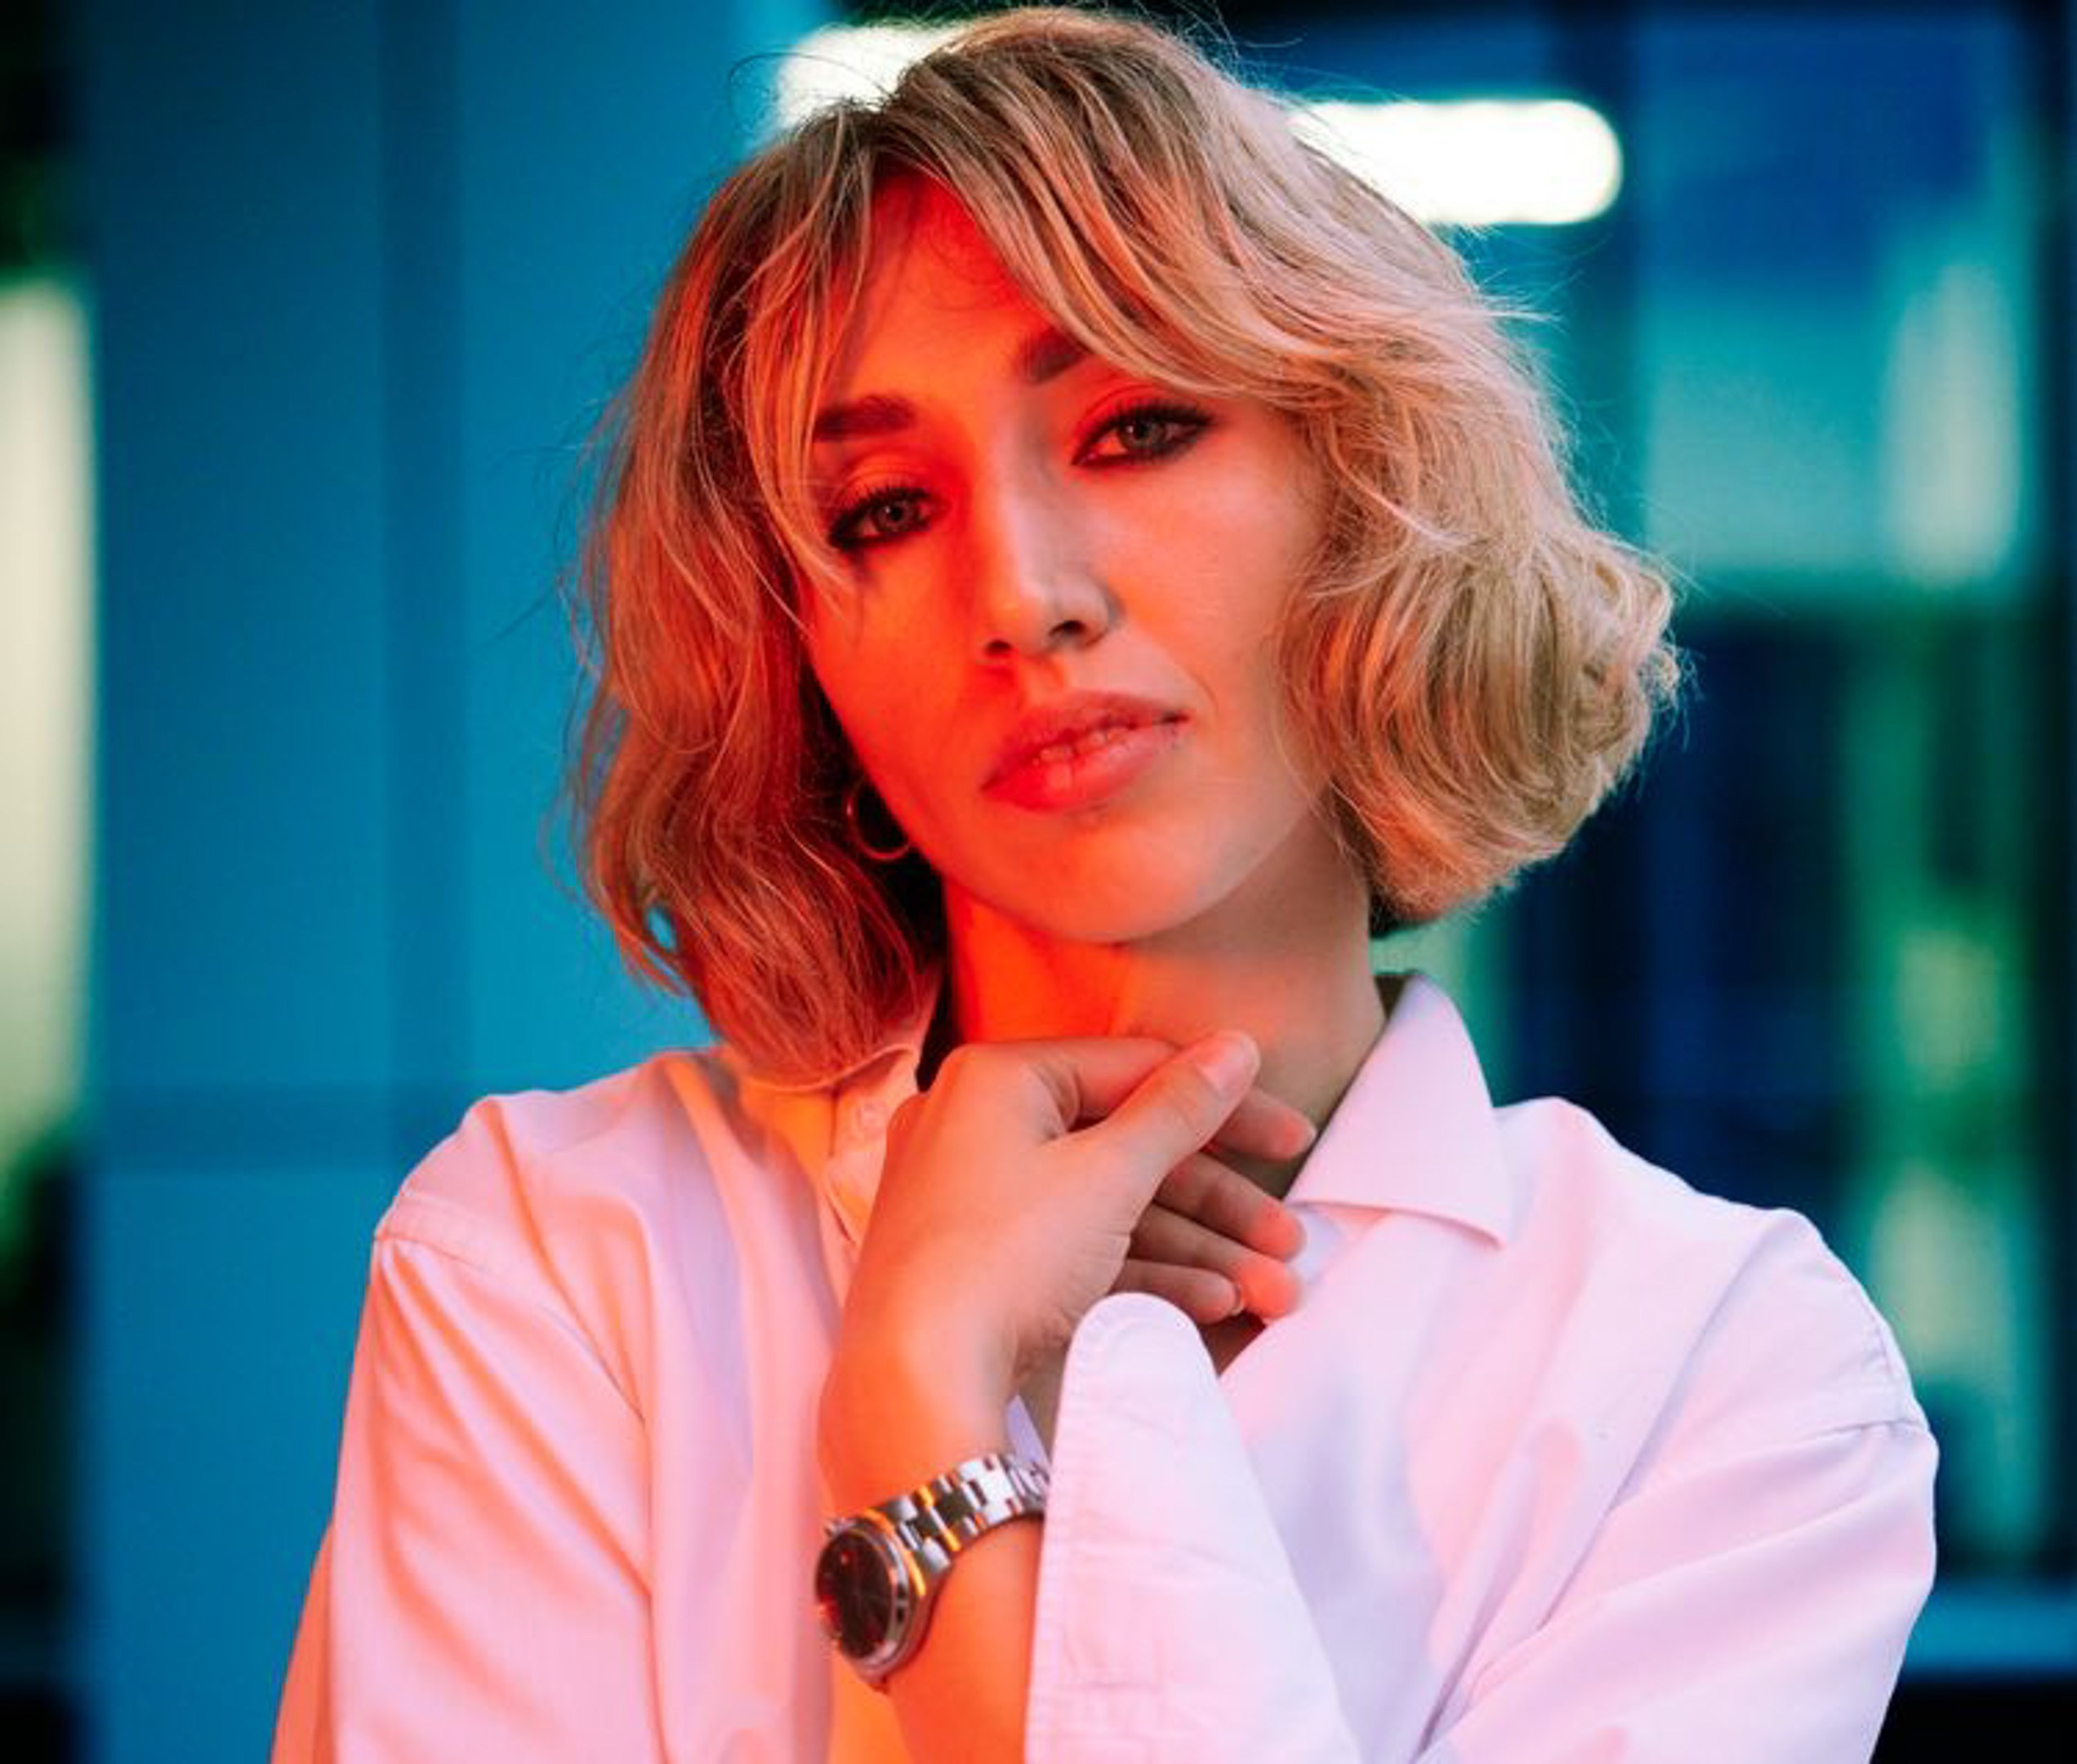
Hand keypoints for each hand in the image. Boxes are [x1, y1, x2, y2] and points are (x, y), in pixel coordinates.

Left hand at [823, 1031, 1311, 1482]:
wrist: (913, 1385)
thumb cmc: (1003, 1259)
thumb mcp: (1108, 1176)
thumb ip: (1179, 1109)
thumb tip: (1235, 1046)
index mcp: (999, 1079)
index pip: (1136, 1072)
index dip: (1226, 1106)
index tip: (1295, 1140)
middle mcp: (980, 1126)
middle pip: (1129, 1148)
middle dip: (1221, 1204)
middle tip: (1291, 1240)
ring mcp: (979, 1200)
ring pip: (1112, 1209)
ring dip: (1200, 1250)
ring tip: (1273, 1294)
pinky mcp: (986, 1266)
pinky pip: (1078, 1251)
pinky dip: (1145, 1274)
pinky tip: (1214, 1305)